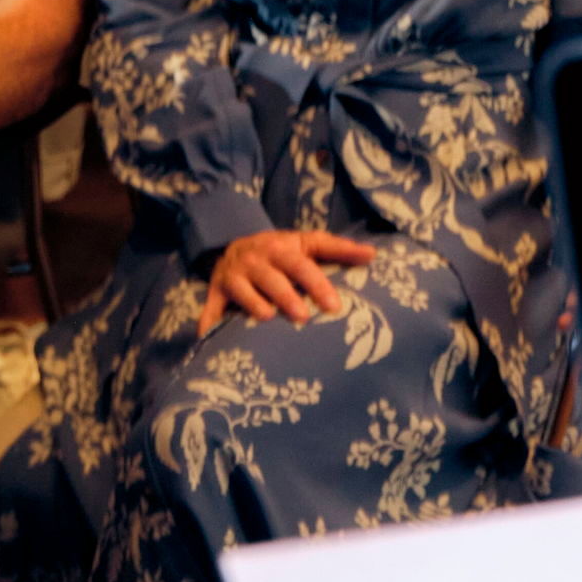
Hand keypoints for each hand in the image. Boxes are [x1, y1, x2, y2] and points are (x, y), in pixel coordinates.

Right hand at [205, 229, 374, 330]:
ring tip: (268, 318)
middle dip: (287, 296)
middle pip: (273, 278)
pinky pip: (211, 306)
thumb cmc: (282, 251)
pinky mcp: (215, 290)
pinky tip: (207, 338)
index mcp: (282, 248)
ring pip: (243, 289)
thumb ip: (339, 249)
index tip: (334, 306)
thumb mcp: (308, 243)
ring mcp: (234, 275)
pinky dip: (208, 322)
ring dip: (253, 304)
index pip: (302, 265)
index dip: (318, 284)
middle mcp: (256, 260)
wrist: (235, 244)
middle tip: (303, 316)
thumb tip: (373, 255)